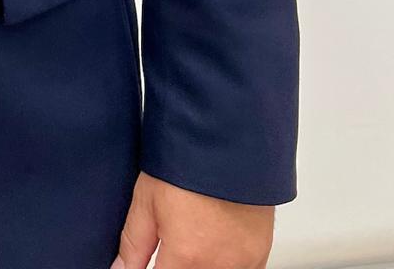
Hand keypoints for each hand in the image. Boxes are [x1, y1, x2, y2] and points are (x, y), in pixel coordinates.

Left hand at [111, 171, 274, 267]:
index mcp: (186, 257)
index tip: (150, 261)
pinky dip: (225, 266)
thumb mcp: (147, 199)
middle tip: (172, 246)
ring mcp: (243, 262)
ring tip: (192, 239)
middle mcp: (218, 265)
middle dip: (176, 265)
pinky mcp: (260, 253)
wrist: (229, 136)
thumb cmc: (187, 159)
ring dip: (199, 266)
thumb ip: (133, 245)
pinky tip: (214, 247)